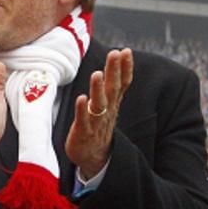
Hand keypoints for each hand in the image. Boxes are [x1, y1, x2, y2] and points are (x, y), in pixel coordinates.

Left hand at [65, 49, 133, 179]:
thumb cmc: (99, 124)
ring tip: (97, 74)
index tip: (126, 51)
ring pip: (99, 104)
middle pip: (112, 89)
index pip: (122, 83)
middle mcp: (107, 110)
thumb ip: (113, 83)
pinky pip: (83, 120)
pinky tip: (82, 99)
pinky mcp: (83, 132)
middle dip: (114, 71)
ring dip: (98, 89)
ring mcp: (96, 122)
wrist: (94, 157)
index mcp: (113, 102)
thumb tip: (119, 59)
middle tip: (115, 54)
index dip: (125, 68)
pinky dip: (82, 110)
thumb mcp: (109, 103)